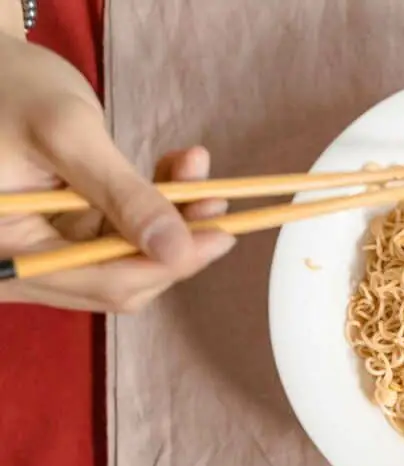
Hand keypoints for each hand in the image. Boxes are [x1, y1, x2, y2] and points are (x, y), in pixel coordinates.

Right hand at [0, 34, 233, 311]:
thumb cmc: (7, 87)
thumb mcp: (67, 134)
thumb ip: (122, 194)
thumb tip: (178, 251)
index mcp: (4, 252)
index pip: (103, 281)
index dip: (169, 264)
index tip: (223, 234)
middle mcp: (19, 268)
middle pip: (120, 280)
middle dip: (175, 241)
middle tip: (216, 197)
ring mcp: (41, 256)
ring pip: (128, 260)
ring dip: (171, 221)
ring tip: (195, 168)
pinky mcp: (60, 238)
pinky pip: (119, 238)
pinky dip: (153, 208)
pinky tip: (176, 169)